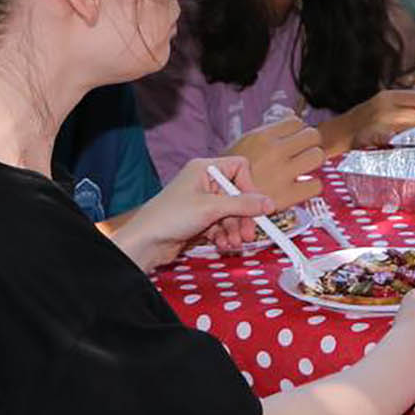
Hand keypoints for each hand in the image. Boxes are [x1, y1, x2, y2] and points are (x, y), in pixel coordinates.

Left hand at [145, 157, 270, 259]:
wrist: (145, 243)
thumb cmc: (169, 217)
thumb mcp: (211, 208)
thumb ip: (242, 205)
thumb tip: (269, 203)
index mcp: (205, 169)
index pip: (239, 169)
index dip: (249, 188)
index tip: (256, 207)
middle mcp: (205, 183)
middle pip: (238, 196)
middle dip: (243, 217)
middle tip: (249, 235)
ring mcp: (202, 202)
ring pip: (231, 214)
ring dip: (235, 230)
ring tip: (233, 244)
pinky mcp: (199, 220)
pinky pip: (221, 225)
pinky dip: (224, 235)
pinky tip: (222, 245)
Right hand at [227, 116, 324, 211]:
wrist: (219, 203)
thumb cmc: (229, 175)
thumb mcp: (243, 145)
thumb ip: (268, 131)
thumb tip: (291, 115)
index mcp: (261, 137)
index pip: (296, 122)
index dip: (299, 131)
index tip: (297, 139)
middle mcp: (273, 152)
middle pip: (312, 136)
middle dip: (310, 144)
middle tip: (304, 153)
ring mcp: (282, 173)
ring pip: (318, 156)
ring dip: (313, 162)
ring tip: (304, 168)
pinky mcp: (287, 196)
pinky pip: (316, 185)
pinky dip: (312, 186)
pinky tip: (303, 186)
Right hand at [335, 88, 414, 149]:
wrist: (339, 133)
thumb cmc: (367, 121)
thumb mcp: (385, 107)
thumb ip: (404, 108)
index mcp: (388, 97)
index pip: (414, 97)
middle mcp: (384, 108)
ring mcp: (378, 124)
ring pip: (409, 127)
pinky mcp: (372, 139)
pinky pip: (393, 141)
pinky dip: (406, 142)